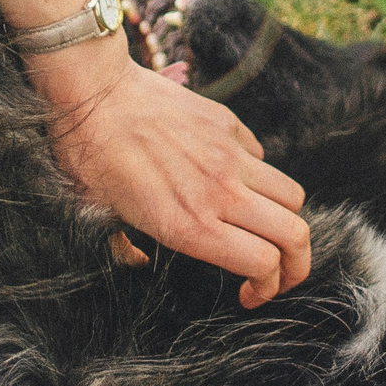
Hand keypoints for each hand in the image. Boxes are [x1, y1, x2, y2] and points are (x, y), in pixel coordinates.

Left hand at [30, 42, 309, 307]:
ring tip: (267, 228)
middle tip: (281, 275)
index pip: (263, 263)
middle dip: (297, 266)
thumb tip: (138, 262)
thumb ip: (124, 248)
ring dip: (286, 219)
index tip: (249, 294)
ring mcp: (229, 156)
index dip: (267, 288)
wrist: (94, 91)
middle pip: (294, 235)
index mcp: (189, 225)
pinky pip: (261, 157)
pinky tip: (234, 181)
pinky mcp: (228, 124)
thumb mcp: (96, 216)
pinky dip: (259, 177)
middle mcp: (219, 193)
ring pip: (290, 196)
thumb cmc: (88, 157)